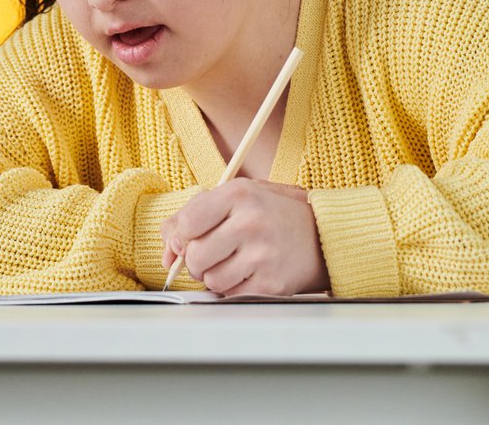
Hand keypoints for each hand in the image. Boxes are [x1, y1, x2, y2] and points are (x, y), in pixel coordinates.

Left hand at [160, 179, 328, 295]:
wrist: (322, 235)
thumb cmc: (271, 214)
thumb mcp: (235, 197)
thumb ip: (193, 214)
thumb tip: (167, 250)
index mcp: (239, 194)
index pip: (187, 223)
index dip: (181, 236)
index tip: (189, 238)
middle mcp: (250, 223)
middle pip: (194, 255)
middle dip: (195, 260)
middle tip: (211, 253)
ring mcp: (262, 255)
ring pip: (210, 279)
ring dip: (214, 276)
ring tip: (232, 262)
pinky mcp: (271, 284)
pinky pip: (230, 295)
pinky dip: (232, 288)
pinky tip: (246, 273)